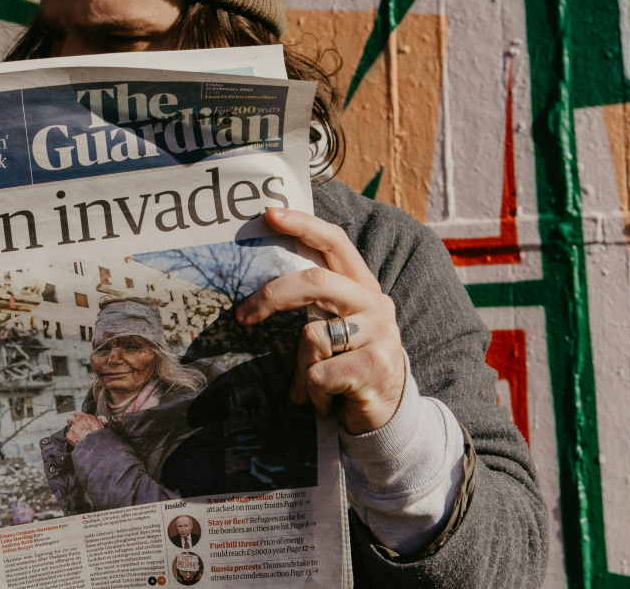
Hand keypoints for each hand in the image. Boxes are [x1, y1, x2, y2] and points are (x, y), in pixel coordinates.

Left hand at [65, 411, 103, 446]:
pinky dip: (72, 439)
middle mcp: (76, 421)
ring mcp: (72, 428)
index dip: (78, 417)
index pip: (76, 413)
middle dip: (72, 423)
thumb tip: (99, 418)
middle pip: (69, 420)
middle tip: (77, 429)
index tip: (80, 421)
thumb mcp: (101, 424)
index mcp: (83, 417)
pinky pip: (69, 437)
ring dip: (73, 432)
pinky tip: (77, 442)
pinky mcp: (69, 436)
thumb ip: (99, 419)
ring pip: (70, 429)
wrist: (95, 444)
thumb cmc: (99, 434)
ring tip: (79, 437)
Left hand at [236, 208, 405, 434]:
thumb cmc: (347, 368)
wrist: (388, 415)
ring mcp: (380, 333)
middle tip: (242, 315)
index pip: (334, 242)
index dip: (303, 224)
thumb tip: (255, 293)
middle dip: (272, 296)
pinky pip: (319, 374)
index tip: (269, 214)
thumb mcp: (332, 329)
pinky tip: (330, 402)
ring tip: (317, 387)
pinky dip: (314, 393)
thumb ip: (310, 305)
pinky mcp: (376, 366)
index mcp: (361, 286)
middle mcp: (374, 302)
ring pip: (312, 336)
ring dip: (302, 369)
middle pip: (315, 280)